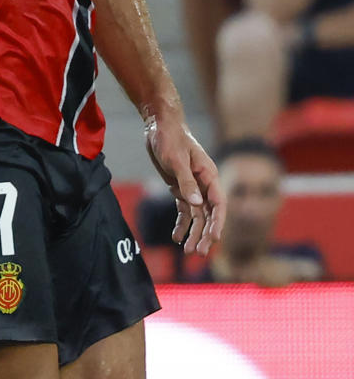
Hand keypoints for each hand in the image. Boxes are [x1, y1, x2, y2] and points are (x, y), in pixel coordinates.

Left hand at [144, 105, 223, 254]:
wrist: (159, 125)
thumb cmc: (170, 138)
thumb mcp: (176, 160)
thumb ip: (186, 182)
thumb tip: (197, 205)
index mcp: (209, 176)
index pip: (218, 204)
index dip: (217, 223)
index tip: (214, 239)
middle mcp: (204, 184)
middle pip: (208, 214)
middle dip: (204, 234)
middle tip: (196, 253)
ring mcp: (193, 187)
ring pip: (197, 215)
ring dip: (193, 233)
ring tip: (187, 251)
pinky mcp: (180, 187)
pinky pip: (184, 210)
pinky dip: (181, 223)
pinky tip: (175, 237)